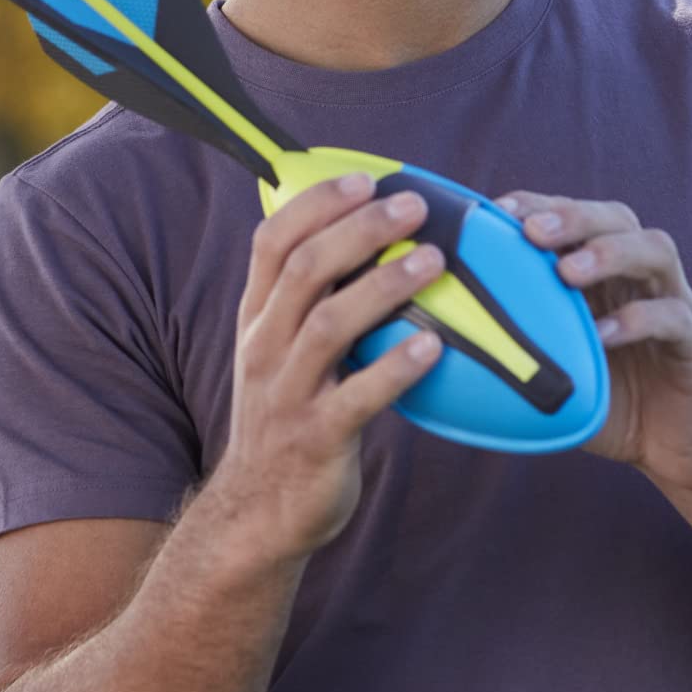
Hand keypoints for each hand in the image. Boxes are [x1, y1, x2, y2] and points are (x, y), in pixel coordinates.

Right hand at [219, 175, 447, 556]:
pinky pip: (357, 398)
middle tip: (413, 206)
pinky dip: (395, 370)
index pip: (273, 242)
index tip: (364, 178)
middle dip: (359, 230)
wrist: (259, 512)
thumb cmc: (289, 418)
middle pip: (304, 272)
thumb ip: (311, 303)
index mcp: (258, 320)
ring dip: (383, 289)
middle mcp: (265, 348)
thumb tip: (370, 240)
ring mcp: (288, 395)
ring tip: (433, 264)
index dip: (316, 204)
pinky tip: (433, 349)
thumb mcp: (281, 354)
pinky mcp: (316, 439)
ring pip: (328, 326)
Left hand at [494, 191, 691, 490]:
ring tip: (567, 272)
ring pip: (655, 251)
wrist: (673, 449)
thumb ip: (504, 348)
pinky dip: (637, 319)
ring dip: (609, 253)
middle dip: (571, 216)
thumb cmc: (603, 401)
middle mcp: (640, 275)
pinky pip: (674, 317)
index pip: (571, 218)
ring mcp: (674, 303)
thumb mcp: (549, 369)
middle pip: (615, 217)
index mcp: (601, 272)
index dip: (535, 205)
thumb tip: (421, 346)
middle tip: (530, 230)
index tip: (492, 211)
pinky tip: (602, 335)